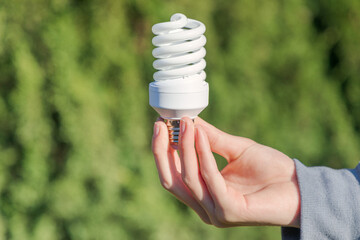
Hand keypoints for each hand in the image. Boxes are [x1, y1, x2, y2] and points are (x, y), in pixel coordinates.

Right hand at [152, 117, 299, 227]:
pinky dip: (202, 154)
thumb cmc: (270, 170)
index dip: (163, 151)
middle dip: (163, 151)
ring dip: (184, 147)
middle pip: (171, 180)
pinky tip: (201, 135)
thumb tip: (188, 122)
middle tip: (162, 124)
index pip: (173, 175)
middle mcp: (204, 207)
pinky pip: (209, 178)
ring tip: (186, 123)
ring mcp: (215, 212)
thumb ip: (211, 139)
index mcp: (204, 194)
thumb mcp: (235, 149)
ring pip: (188, 178)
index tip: (161, 125)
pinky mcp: (228, 211)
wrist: (300, 187)